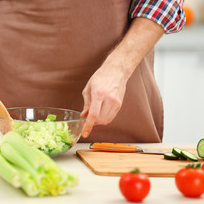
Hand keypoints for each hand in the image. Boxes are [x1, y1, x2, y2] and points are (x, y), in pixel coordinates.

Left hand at [80, 18, 164, 137]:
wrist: (116, 70)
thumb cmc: (101, 77)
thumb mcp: (88, 88)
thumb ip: (86, 103)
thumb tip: (83, 116)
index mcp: (98, 94)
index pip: (93, 115)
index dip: (88, 126)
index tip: (84, 133)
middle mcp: (109, 99)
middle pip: (100, 120)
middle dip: (92, 123)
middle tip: (87, 118)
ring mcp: (116, 102)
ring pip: (106, 121)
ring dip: (98, 122)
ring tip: (94, 114)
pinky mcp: (119, 104)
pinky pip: (111, 118)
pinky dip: (104, 119)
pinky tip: (100, 113)